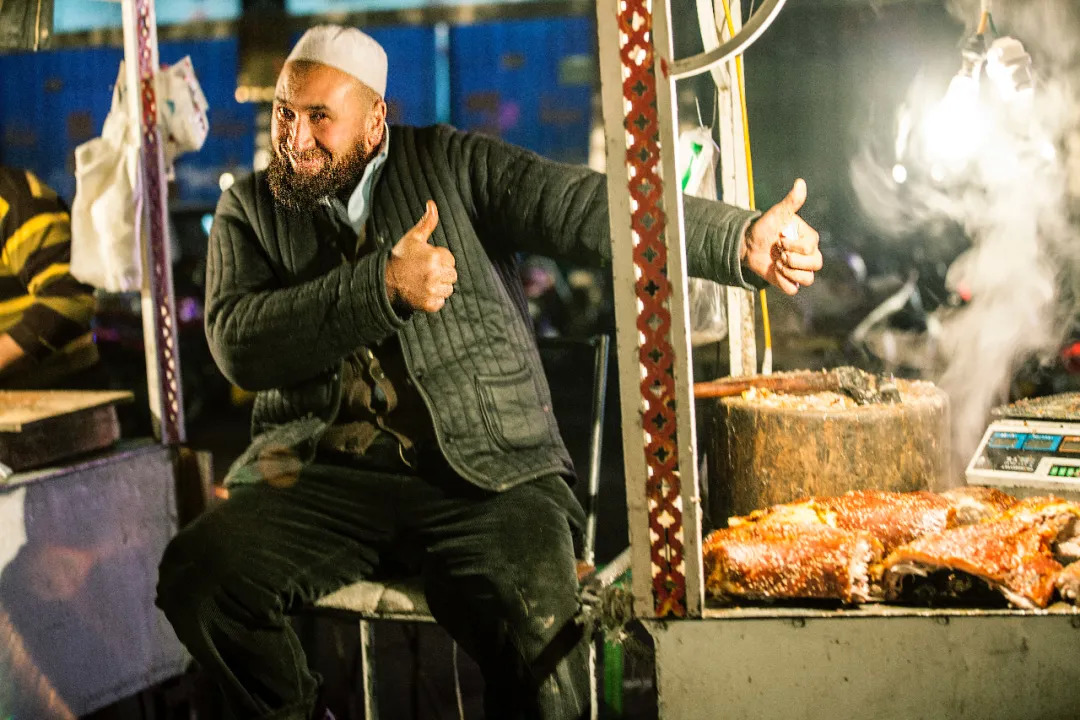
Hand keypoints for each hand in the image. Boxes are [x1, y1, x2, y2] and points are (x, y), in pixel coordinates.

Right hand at [385, 200, 456, 311]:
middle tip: (425, 272)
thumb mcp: (413, 238)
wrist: (385, 282)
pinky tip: (422, 292)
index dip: (440, 259)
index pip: (451, 260)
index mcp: (434, 257)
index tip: (427, 261)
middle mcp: (435, 274)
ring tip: (424, 282)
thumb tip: (432, 203)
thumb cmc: (401, 258)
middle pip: (452, 275)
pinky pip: (442, 302)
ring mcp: (432, 291)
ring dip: (439, 286)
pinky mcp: (430, 305)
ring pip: (448, 289)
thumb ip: (427, 222)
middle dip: (442, 273)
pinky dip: (434, 299)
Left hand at [741, 179, 821, 294]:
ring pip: (807, 279)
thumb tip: (800, 183)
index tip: (779, 238)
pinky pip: (793, 289)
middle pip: (815, 265)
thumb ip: (791, 202)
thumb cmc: (765, 228)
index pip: (810, 248)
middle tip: (778, 252)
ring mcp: (801, 270)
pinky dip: (782, 282)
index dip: (792, 246)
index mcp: (810, 239)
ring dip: (788, 272)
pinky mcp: (790, 281)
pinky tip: (774, 272)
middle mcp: (810, 255)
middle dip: (791, 260)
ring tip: (777, 262)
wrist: (749, 245)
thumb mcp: (777, 214)